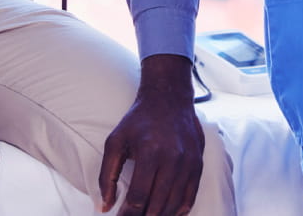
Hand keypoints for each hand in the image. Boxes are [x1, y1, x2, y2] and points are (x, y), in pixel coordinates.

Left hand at [98, 54, 204, 215]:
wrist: (169, 98)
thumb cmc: (138, 121)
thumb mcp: (115, 141)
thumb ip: (106, 175)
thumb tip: (104, 206)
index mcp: (150, 152)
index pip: (138, 196)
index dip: (127, 214)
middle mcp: (173, 158)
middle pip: (157, 205)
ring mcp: (189, 162)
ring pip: (174, 205)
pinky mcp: (198, 164)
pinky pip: (190, 197)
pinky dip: (178, 211)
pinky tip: (166, 214)